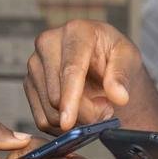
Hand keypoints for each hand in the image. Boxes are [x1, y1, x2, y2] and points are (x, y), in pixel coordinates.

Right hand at [25, 19, 143, 132]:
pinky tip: (77, 116)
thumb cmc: (114, 56)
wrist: (100, 61)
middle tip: (106, 111)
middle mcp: (48, 43)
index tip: (69, 122)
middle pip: (56, 95)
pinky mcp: (29, 82)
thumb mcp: (129, 59)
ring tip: (94, 109)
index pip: (70, 69)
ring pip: (48, 110)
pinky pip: (41, 118)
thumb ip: (122, 76)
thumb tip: (119, 96)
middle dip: (82, 114)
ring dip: (74, 122)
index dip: (70, 98)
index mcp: (76, 31)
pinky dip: (61, 127)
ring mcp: (35, 63)